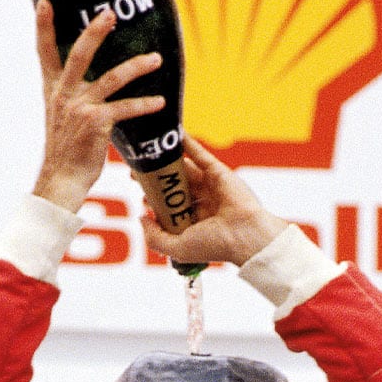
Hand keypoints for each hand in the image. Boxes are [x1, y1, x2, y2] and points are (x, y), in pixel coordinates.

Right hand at [31, 0, 165, 212]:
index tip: (45, 2)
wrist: (62, 180)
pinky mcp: (96, 123)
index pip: (44, 53)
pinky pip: (125, 108)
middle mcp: (63, 95)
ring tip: (155, 59)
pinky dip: (145, 105)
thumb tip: (93, 83)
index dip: (43, 27)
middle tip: (111, 13)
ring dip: (137, 67)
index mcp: (53, 91)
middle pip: (78, 54)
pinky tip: (159, 102)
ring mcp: (79, 108)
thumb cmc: (67, 151)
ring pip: (111, 78)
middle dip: (95, 31)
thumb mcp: (62, 118)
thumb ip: (73, 97)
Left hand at [140, 137, 287, 267]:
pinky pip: (200, 155)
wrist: (245, 235)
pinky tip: (175, 134)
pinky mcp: (218, 172)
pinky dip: (189, 144)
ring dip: (167, 161)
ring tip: (148, 153)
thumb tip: (141, 217)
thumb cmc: (214, 244)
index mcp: (194, 222)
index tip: (142, 195)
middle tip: (137, 171)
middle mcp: (201, 203)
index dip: (156, 201)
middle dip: (156, 179)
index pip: (171, 208)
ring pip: (185, 170)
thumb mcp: (177, 248)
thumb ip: (154, 237)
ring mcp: (210, 186)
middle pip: (174, 187)